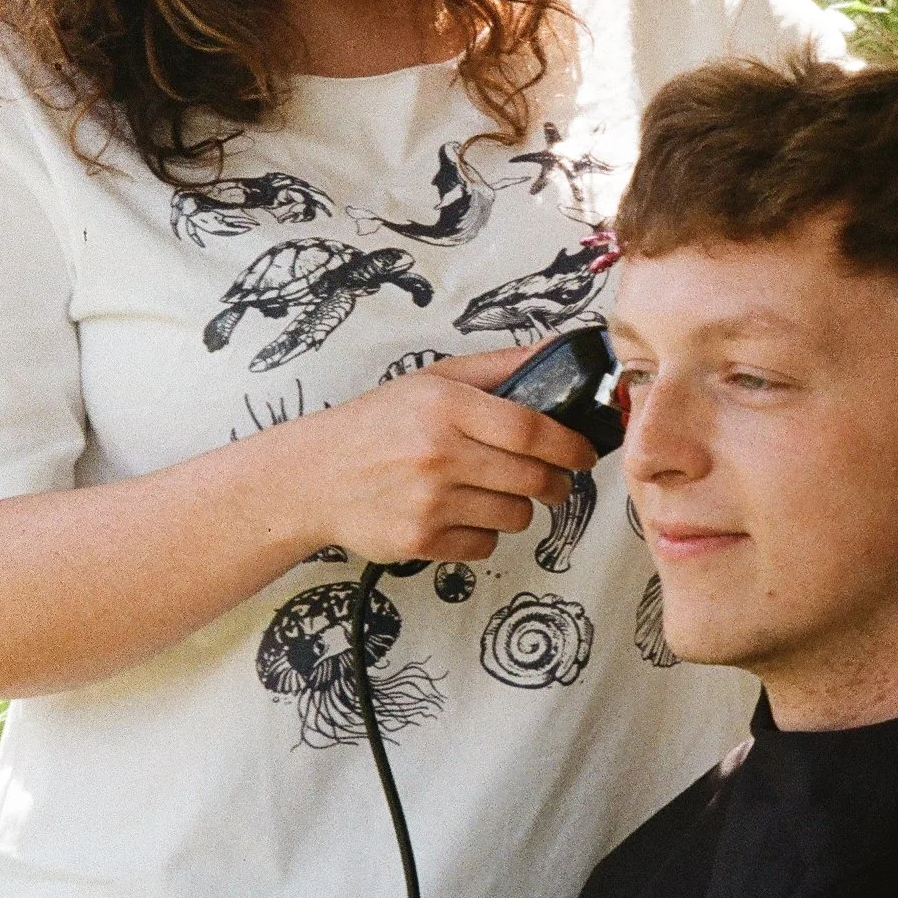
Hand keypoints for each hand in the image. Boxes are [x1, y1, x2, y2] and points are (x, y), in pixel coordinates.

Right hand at [276, 347, 597, 567]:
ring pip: (516, 516)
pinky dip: (484, 533)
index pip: (531, 430)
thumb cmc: (379, 423)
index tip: (584, 452)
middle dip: (556, 483)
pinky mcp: (420, 541)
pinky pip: (485, 545)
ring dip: (518, 508)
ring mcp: (428, 502)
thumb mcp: (434, 380)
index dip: (569, 445)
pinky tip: (463, 514)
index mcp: (445, 406)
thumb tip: (560, 352)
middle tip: (552, 480)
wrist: (314, 476)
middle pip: (532, 478)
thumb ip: (499, 367)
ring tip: (494, 493)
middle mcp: (438, 454)